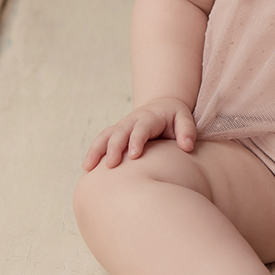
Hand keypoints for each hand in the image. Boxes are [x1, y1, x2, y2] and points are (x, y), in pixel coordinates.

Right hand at [81, 97, 196, 169]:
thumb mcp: (184, 119)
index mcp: (149, 117)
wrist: (162, 107)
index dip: (136, 140)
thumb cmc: (175, 117)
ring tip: (87, 167)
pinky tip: (86, 168)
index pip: (141, 128)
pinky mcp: (116, 134)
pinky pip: (101, 141)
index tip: (134, 156)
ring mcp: (122, 126)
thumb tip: (187, 146)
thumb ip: (187, 131)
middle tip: (110, 165)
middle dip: (114, 147)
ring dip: (96, 149)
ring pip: (105, 135)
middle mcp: (132, 120)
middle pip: (120, 132)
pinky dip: (93, 152)